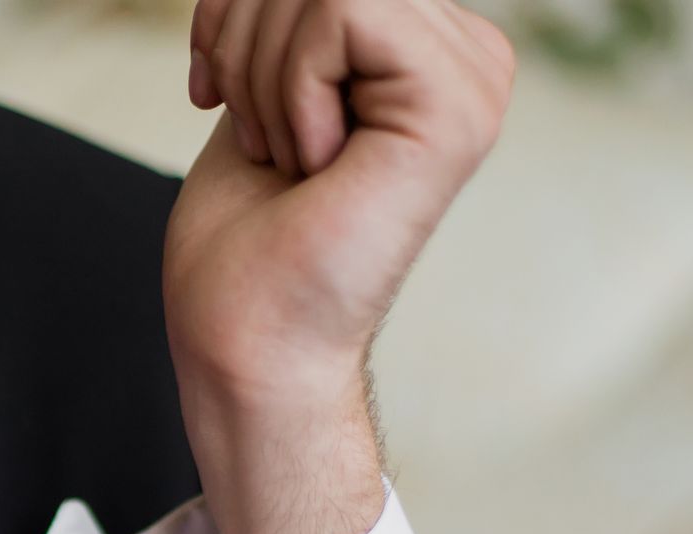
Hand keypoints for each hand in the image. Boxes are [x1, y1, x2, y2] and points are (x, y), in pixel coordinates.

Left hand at [166, 0, 514, 533]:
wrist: (247, 342)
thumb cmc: (244, 243)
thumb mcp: (261, 82)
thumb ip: (294, 19)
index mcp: (426, 50)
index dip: (238, 12)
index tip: (219, 92)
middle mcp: (467, 58)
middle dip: (247, 37)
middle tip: (265, 140)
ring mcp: (472, 82)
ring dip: (263, 75)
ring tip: (290, 159)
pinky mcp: (457, 106)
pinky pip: (339, 11)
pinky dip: (287, 88)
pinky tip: (313, 162)